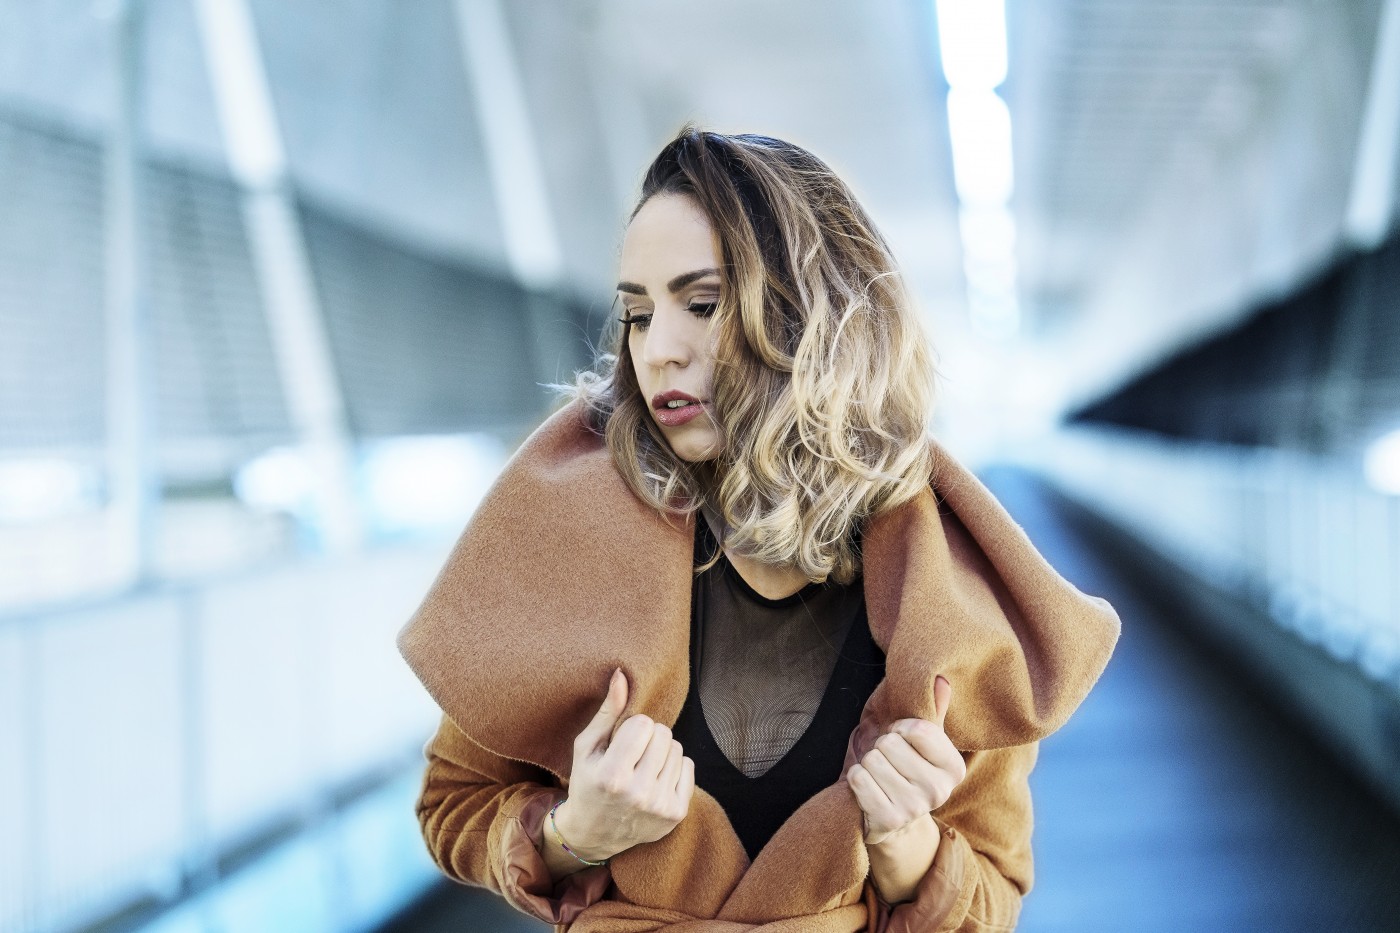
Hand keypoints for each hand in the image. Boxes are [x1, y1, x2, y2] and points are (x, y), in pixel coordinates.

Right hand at [554, 668, 694, 860]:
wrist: (594, 834)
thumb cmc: (587, 783)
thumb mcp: (586, 747)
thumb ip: (607, 711)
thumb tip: (622, 675)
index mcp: (611, 776)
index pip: (644, 724)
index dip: (632, 727)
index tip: (621, 740)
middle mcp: (638, 794)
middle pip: (664, 734)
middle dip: (649, 737)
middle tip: (633, 754)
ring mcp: (660, 806)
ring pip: (677, 749)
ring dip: (661, 752)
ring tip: (643, 767)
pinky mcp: (676, 813)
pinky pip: (689, 767)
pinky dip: (674, 768)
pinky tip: (655, 779)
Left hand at [847, 674, 965, 845]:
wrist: (891, 818)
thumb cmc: (904, 769)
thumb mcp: (921, 742)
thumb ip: (932, 711)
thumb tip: (939, 679)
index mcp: (954, 767)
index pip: (919, 730)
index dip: (900, 727)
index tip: (901, 737)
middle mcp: (940, 791)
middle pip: (890, 744)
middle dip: (881, 746)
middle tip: (888, 761)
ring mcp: (915, 808)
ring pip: (872, 760)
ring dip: (868, 763)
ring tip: (879, 775)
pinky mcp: (888, 820)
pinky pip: (858, 779)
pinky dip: (855, 778)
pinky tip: (868, 787)